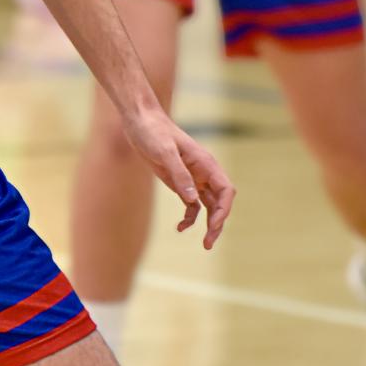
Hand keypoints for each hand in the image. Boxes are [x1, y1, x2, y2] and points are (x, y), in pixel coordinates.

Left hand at [120, 107, 234, 249]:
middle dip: (217, 223)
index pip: (226, 190)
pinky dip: (190, 217)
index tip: (213, 225)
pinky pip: (192, 204)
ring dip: (208, 224)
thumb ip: (179, 175)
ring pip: (208, 206)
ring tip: (205, 244)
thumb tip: (192, 199)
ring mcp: (193, 178)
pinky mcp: (180, 182)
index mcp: (206, 164)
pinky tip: (180, 227)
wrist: (140, 121)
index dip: (224, 210)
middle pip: (220, 202)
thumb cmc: (154, 132)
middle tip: (208, 243)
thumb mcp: (165, 152)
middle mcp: (203, 172)